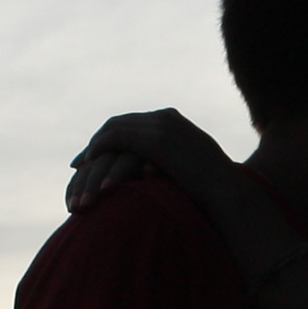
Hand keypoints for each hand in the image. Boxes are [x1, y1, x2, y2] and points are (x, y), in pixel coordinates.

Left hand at [67, 108, 233, 212]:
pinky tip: (88, 163)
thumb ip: (175, 164)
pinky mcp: (155, 139)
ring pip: (114, 129)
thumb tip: (158, 174)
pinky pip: (116, 137)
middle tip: (81, 161)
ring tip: (80, 165)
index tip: (97, 155)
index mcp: (174, 121)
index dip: (113, 138)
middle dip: (98, 141)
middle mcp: (165, 118)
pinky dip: (99, 148)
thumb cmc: (214, 190)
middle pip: (120, 122)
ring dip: (94, 147)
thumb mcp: (193, 169)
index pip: (135, 123)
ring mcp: (160, 126)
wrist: (227, 191)